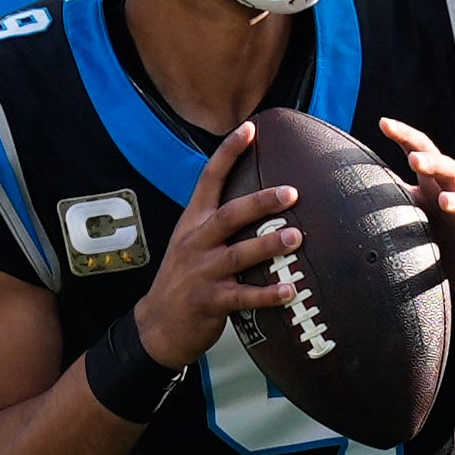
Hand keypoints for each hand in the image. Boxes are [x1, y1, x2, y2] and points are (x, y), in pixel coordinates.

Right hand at [132, 121, 302, 367]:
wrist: (158, 325)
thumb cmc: (185, 279)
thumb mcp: (192, 243)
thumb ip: (220, 222)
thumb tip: (261, 199)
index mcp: (193, 223)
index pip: (208, 179)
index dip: (228, 153)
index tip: (249, 128)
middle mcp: (196, 243)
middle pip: (229, 215)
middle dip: (260, 202)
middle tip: (291, 192)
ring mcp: (201, 273)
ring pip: (238, 254)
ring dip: (268, 245)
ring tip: (295, 236)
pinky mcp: (209, 302)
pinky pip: (243, 297)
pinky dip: (267, 294)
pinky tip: (289, 290)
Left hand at [380, 116, 454, 303]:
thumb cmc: (440, 229)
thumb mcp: (416, 205)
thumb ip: (396, 189)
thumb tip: (358, 175)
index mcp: (438, 182)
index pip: (423, 152)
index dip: (406, 136)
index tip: (384, 123)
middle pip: (450, 170)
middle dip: (433, 163)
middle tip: (413, 159)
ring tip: (444, 201)